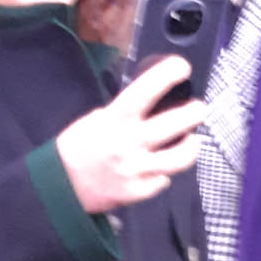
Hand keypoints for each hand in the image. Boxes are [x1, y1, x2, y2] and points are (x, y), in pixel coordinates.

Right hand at [55, 56, 205, 212]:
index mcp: (114, 120)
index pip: (144, 92)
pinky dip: (164, 174)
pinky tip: (159, 168)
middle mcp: (128, 144)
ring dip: (191, 147)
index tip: (182, 67)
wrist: (61, 186)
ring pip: (179, 158)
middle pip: (173, 125)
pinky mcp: (138, 193)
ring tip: (191, 140)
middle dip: (194, 113)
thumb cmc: (79, 147)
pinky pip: (163, 181)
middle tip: (199, 109)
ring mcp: (135, 171)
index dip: (166, 76)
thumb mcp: (97, 120)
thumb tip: (156, 100)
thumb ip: (124, 112)